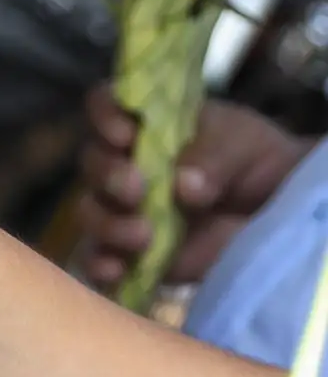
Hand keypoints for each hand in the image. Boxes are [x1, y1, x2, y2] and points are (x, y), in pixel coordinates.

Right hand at [76, 90, 310, 287]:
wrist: (286, 213)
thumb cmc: (258, 162)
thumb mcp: (243, 143)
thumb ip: (214, 157)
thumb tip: (184, 185)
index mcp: (146, 125)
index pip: (106, 106)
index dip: (105, 116)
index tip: (126, 135)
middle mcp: (127, 163)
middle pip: (93, 163)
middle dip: (108, 176)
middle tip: (137, 189)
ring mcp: (128, 210)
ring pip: (91, 211)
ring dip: (106, 222)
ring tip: (142, 235)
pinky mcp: (135, 253)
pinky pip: (101, 259)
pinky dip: (100, 264)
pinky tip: (115, 269)